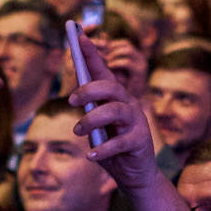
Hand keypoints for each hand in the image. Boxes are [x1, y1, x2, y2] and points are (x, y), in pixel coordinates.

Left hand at [68, 34, 159, 189]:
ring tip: (77, 131)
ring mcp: (136, 121)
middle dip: (89, 89)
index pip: (102, 70)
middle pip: (110, 86)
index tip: (78, 35)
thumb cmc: (111, 147)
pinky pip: (120, 142)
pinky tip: (91, 156)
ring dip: (91, 120)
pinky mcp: (140, 141)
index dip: (91, 52)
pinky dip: (103, 149)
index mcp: (115, 97)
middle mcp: (127, 104)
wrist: (135, 175)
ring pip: (114, 111)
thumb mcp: (96, 127)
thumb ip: (89, 110)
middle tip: (71, 100)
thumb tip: (76, 95)